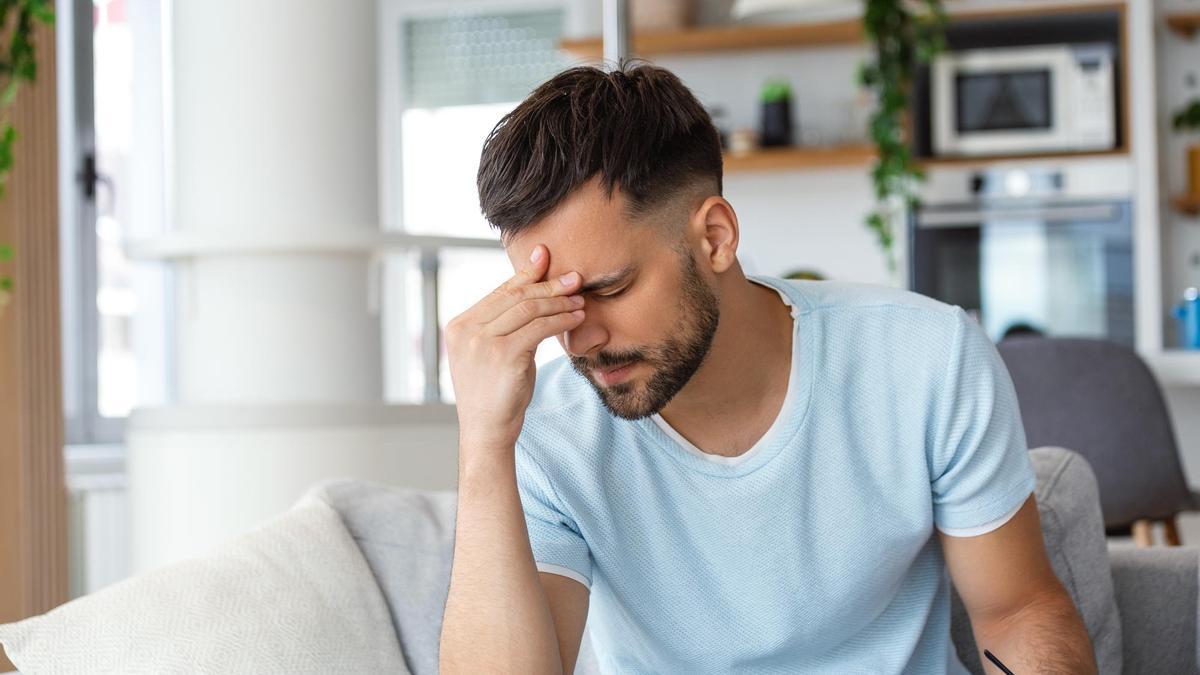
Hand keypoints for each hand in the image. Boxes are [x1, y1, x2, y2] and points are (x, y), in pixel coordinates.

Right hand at [445, 244, 584, 453]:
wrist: (487, 431)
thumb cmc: (495, 393)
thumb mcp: (496, 352)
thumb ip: (507, 325)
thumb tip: (534, 293)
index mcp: (459, 326)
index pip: (499, 293)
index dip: (525, 274)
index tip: (545, 258)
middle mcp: (466, 330)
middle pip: (515, 296)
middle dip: (548, 284)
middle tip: (574, 278)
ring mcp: (482, 342)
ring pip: (529, 308)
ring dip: (559, 302)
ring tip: (580, 301)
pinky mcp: (503, 355)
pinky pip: (539, 328)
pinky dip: (561, 320)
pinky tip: (576, 319)